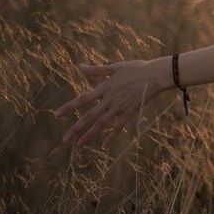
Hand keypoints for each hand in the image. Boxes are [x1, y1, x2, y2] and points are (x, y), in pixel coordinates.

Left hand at [52, 59, 171, 149]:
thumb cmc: (137, 68)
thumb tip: (79, 66)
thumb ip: (97, 70)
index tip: (56, 114)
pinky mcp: (130, 112)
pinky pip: (118, 127)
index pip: (83, 99)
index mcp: (105, 87)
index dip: (69, 107)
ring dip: (89, 134)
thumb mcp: (116, 67)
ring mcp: (120, 107)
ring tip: (78, 145)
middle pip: (90, 116)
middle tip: (64, 140)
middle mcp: (110, 99)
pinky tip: (104, 147)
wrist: (157, 75)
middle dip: (76, 128)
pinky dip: (111, 137)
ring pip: (101, 123)